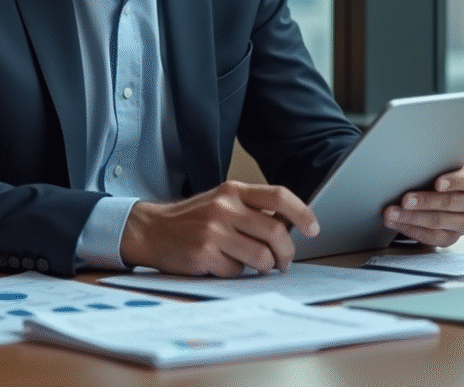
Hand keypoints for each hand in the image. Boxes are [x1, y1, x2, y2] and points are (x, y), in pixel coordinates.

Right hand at [120, 181, 318, 276]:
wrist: (150, 230)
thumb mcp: (221, 202)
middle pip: (276, 231)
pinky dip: (236, 273)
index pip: (279, 195)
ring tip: (258, 267)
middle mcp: (225, 207)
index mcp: (233, 190)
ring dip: (265, 267)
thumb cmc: (191, 219)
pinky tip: (223, 266)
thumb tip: (290, 225)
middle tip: (284, 262)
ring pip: (261, 256)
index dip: (302, 213)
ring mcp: (214, 231)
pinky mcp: (204, 254)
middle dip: (287, 253)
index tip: (313, 229)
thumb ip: (251, 208)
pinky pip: (237, 272)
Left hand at [382, 162, 463, 246]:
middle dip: (424, 202)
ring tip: (393, 213)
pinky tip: (399, 224)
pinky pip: (433, 237)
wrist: (446, 190)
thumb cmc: (444, 173)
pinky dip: (412, 230)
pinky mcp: (453, 237)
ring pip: (439, 221)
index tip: (437, 183)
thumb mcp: (446, 163)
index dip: (453, 181)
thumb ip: (438, 164)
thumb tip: (414, 165)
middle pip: (450, 202)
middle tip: (405, 200)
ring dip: (412, 218)